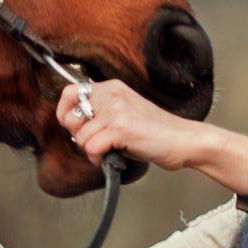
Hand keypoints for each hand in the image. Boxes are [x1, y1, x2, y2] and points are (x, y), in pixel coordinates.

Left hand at [54, 79, 208, 173]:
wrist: (183, 140)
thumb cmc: (155, 132)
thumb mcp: (125, 112)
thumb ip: (101, 112)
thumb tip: (72, 123)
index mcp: (112, 88)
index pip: (69, 92)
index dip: (65, 113)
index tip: (75, 127)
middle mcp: (112, 94)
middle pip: (70, 118)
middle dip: (79, 137)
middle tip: (98, 143)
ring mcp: (116, 110)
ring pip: (81, 137)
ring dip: (93, 152)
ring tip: (112, 151)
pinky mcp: (120, 128)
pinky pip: (92, 148)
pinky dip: (100, 159)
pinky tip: (115, 157)